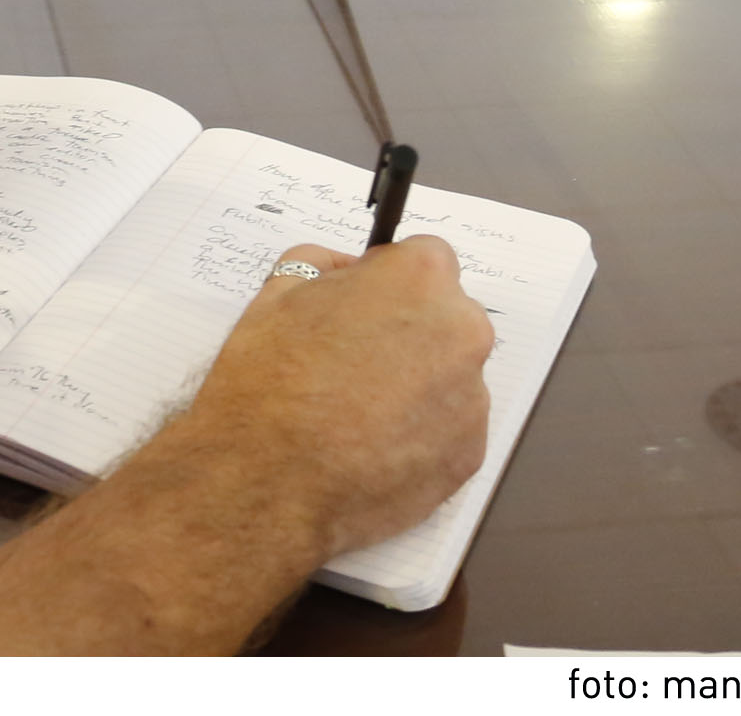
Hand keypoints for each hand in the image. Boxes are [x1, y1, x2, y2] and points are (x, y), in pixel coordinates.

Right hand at [174, 238, 493, 557]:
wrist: (268, 482)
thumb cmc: (269, 382)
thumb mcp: (276, 293)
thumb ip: (323, 266)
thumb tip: (347, 273)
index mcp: (419, 280)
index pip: (426, 258)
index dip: (389, 280)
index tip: (362, 304)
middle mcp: (462, 332)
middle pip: (446, 318)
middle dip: (408, 331)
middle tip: (353, 361)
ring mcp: (472, 399)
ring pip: (449, 377)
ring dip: (415, 385)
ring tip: (356, 413)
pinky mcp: (468, 455)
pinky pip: (448, 430)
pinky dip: (418, 435)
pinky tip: (369, 447)